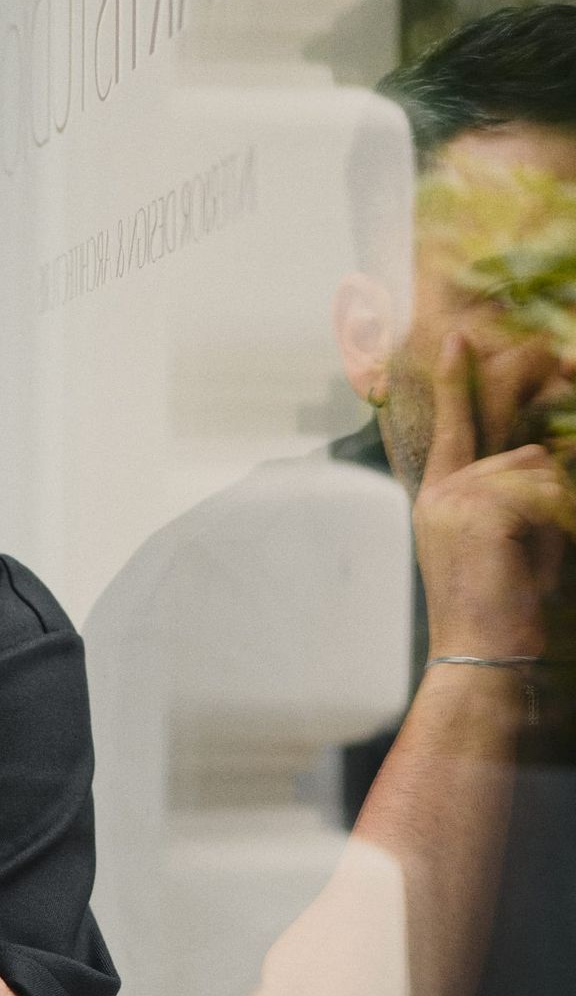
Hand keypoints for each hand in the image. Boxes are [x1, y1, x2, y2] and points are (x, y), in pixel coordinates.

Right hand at [415, 329, 575, 661]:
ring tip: (528, 562)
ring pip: (542, 469)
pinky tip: (527, 559)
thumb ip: (510, 496)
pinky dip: (553, 523)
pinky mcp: (481, 505)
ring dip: (555, 512)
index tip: (458, 338)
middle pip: (523, 452)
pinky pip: (547, 489)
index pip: (455, 429)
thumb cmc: (502, 611)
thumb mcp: (501, 543)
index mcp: (440, 500)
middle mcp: (443, 492)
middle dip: (546, 492)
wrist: (483, 657)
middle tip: (521, 553)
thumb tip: (542, 455)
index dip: (457, 382)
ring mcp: (459, 496)